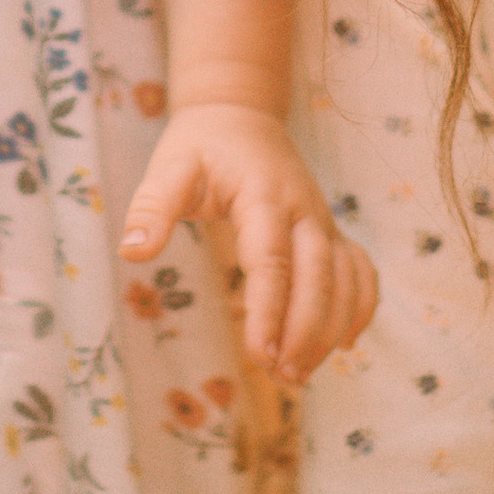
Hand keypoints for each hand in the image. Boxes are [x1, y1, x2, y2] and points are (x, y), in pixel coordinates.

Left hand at [120, 101, 378, 380]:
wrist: (240, 115)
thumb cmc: (201, 148)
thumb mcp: (169, 168)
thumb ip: (152, 208)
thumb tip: (132, 252)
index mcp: (263, 197)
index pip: (272, 261)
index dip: (270, 311)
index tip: (260, 356)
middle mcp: (304, 210)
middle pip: (318, 277)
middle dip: (305, 332)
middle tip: (282, 377)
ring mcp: (322, 221)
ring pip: (346, 279)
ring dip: (332, 329)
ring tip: (301, 375)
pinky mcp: (330, 232)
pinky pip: (360, 270)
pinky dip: (361, 307)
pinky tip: (345, 345)